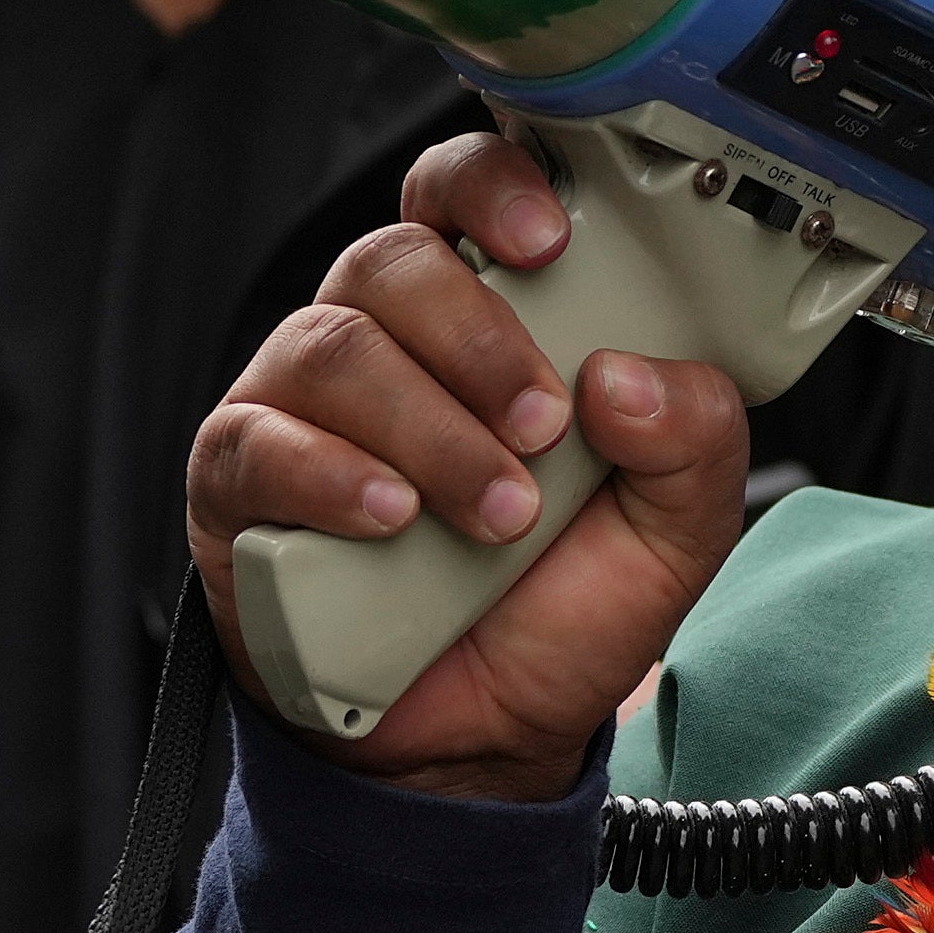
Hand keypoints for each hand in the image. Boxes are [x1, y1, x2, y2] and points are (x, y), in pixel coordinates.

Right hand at [189, 130, 747, 803]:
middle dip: (479, 339)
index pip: (459, 196)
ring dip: (429, 427)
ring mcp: (297, 403)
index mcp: (479, 316)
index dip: (493, 189)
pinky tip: (392, 520)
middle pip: (394, 262)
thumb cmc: (555, 608)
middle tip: (543, 427)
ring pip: (334, 348)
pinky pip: (261, 442)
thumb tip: (631, 376)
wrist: (476, 743)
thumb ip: (694, 442)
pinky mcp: (238, 481)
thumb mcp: (671, 533)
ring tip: (495, 514)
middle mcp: (380, 339)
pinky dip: (333, 475)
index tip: (550, 240)